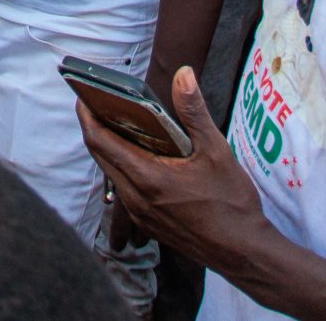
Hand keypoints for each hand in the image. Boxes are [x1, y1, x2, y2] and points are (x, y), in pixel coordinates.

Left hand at [78, 66, 272, 273]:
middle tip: (99, 101)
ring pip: (112, 173)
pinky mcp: (148, 223)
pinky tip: (143, 155)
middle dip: (95, 127)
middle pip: (101, 156)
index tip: (82, 94)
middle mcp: (136, 197)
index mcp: (147, 177)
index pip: (100, 141)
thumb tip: (183, 74)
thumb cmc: (232, 202)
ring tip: (120, 123)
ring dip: (110, 148)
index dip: (87, 115)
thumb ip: (194, 111)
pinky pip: (125, 189)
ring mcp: (140, 213)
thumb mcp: (216, 150)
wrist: (243, 252)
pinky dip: (124, 167)